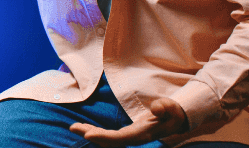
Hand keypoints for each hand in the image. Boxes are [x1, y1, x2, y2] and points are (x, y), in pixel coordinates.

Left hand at [69, 97, 186, 145]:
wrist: (175, 119)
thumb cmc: (172, 113)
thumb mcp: (172, 107)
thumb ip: (165, 107)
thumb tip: (156, 109)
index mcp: (143, 134)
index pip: (120, 138)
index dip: (104, 138)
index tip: (88, 135)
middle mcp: (134, 138)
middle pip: (109, 141)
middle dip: (91, 135)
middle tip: (73, 127)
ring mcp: (129, 137)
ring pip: (107, 139)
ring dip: (90, 133)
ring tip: (74, 127)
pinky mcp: (126, 133)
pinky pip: (108, 135)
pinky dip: (95, 131)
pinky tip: (84, 128)